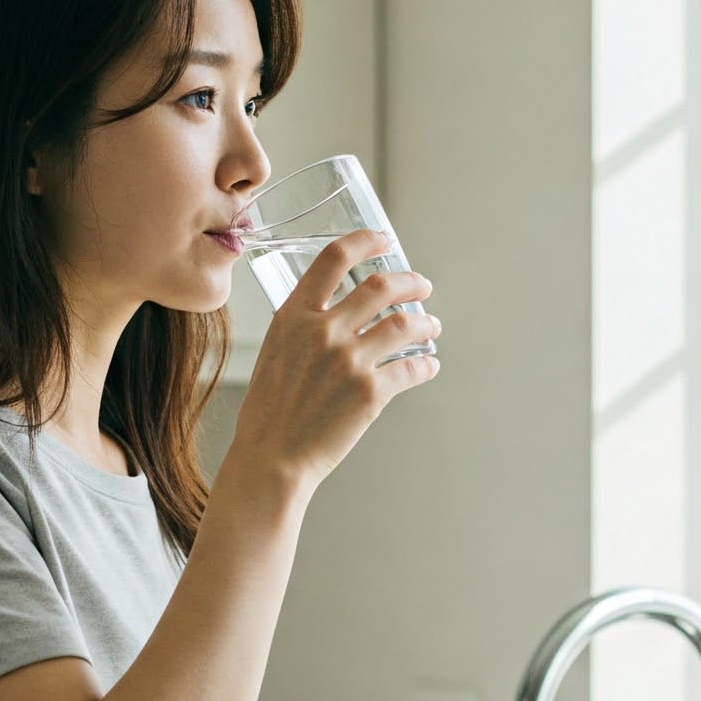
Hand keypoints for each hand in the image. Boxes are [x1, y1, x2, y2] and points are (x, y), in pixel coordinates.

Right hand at [228, 228, 441, 491]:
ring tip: (432, 326)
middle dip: (411, 282)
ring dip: (426, 321)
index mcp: (293, 317)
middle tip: (422, 288)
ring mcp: (348, 361)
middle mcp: (322, 332)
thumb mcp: (273, 355)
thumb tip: (335, 315)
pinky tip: (428, 366)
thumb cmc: (268, 416)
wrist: (271, 460)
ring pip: (405, 323)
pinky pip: (412, 367)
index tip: (384, 240)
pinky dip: (426, 364)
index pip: (332, 259)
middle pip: (381, 285)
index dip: (365, 242)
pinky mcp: (370, 392)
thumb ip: (302, 329)